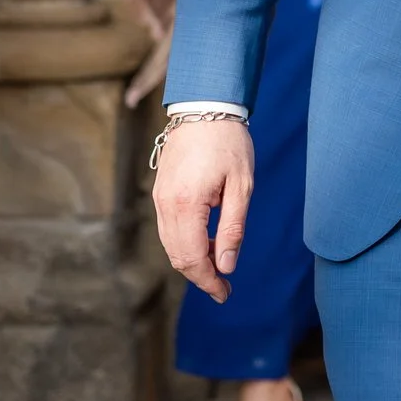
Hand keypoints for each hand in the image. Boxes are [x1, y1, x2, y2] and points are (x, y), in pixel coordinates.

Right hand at [152, 117, 254, 302]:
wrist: (204, 106)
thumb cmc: (229, 142)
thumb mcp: (241, 185)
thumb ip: (233, 227)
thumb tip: (227, 266)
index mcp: (186, 205)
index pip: (192, 257)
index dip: (208, 281)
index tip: (224, 294)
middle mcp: (166, 205)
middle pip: (177, 256)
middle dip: (200, 275)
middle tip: (223, 287)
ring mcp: (159, 199)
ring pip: (170, 244)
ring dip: (192, 260)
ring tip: (220, 264)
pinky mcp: (160, 192)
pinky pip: (168, 229)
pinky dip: (185, 242)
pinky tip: (207, 241)